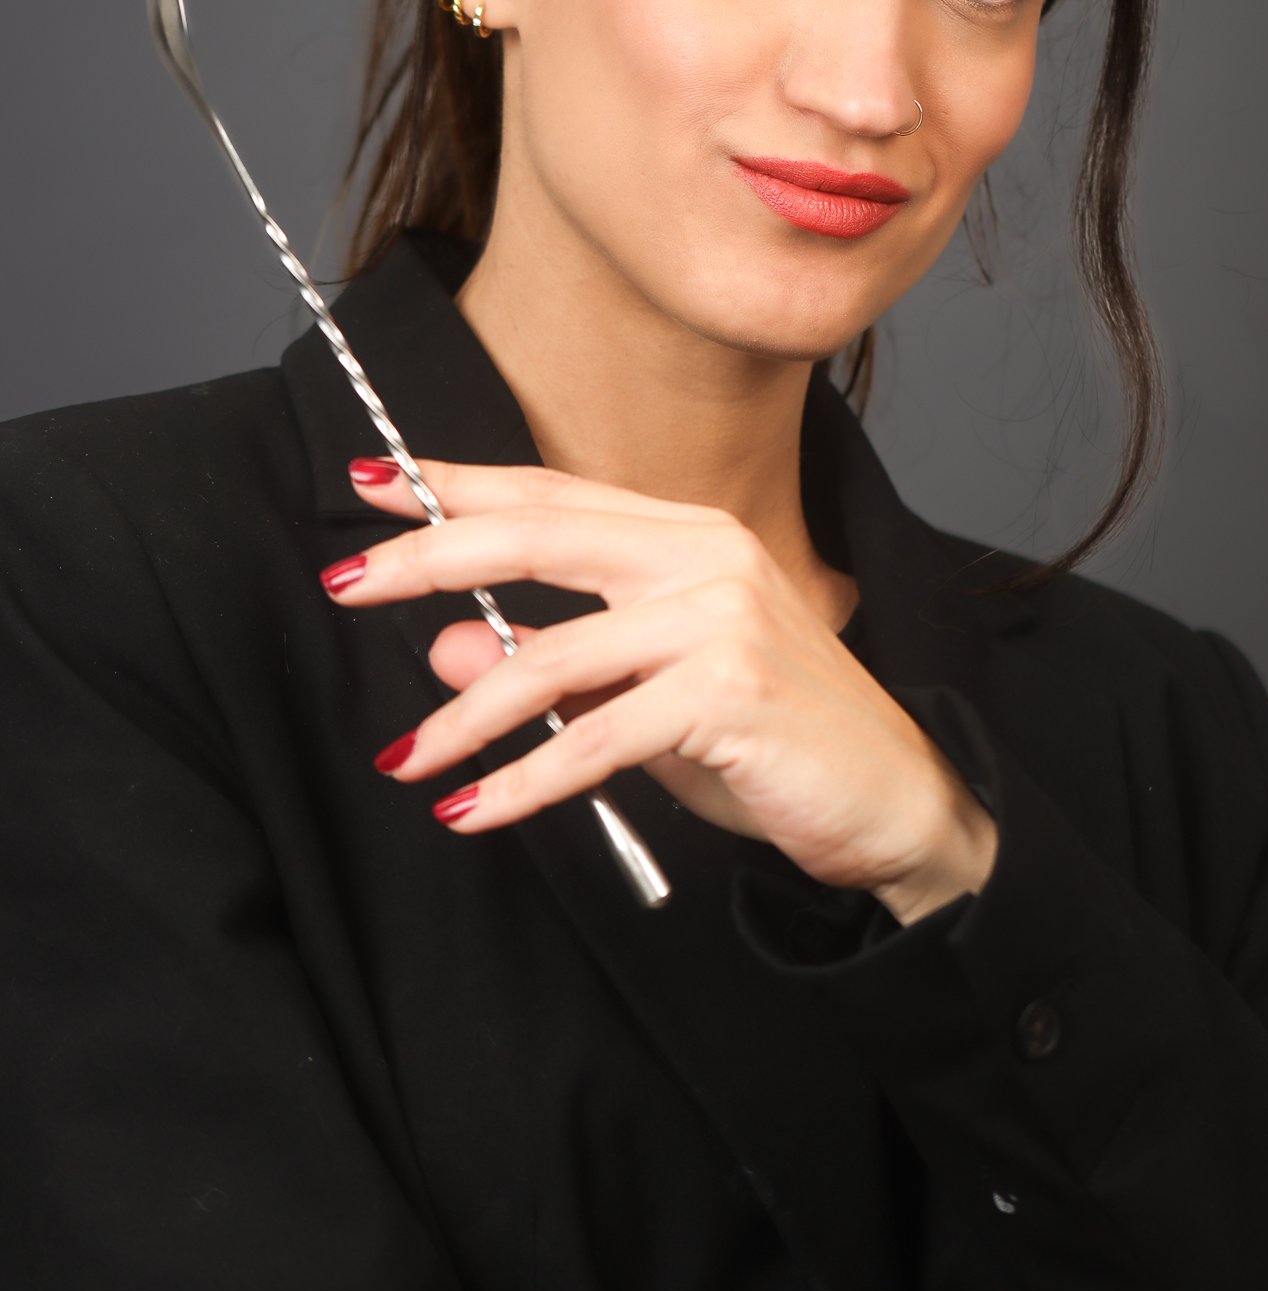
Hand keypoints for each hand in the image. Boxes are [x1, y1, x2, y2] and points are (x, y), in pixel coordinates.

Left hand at [325, 458, 998, 922]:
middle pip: (538, 538)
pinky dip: (523, 779)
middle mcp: (705, 556)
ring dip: (462, 716)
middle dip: (428, 557)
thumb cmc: (773, 743)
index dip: (456, 486)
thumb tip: (442, 650)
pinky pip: (595, 736)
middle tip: (346, 582)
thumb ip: (554, 667)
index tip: (372, 481)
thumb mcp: (644, 701)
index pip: (552, 496)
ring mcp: (721, 618)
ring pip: (550, 653)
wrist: (898, 805)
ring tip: (404, 760)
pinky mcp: (730, 691)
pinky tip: (474, 809)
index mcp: (689, 536)